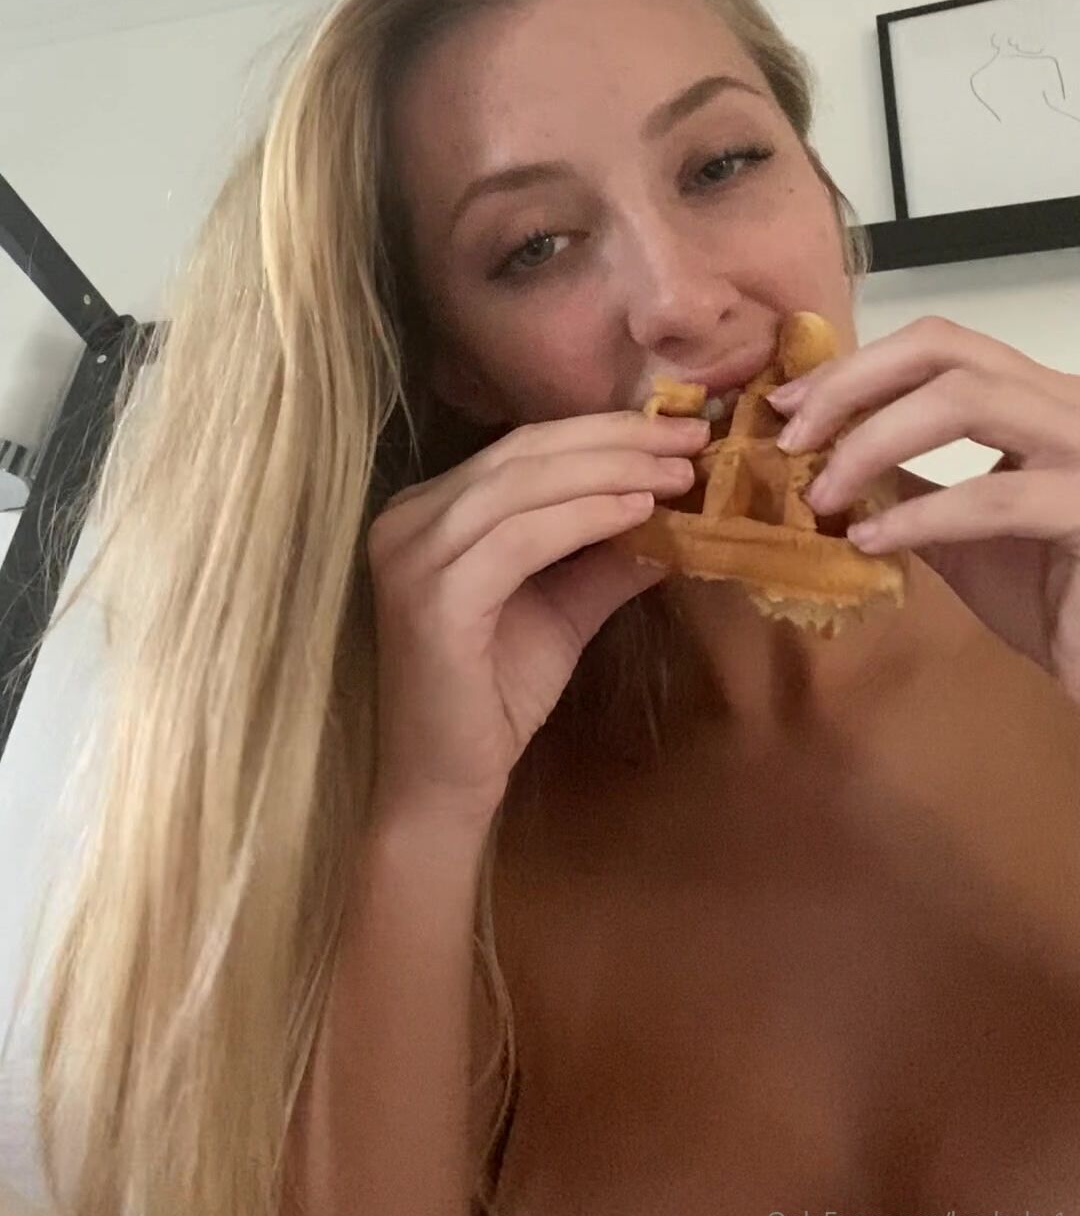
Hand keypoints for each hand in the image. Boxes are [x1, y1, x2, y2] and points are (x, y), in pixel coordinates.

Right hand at [367, 409, 708, 829]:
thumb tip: (678, 511)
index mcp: (430, 509)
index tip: (680, 430)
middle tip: (690, 438)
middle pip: (524, 452)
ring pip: (524, 485)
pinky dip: (584, 518)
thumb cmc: (495, 697)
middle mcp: (408, 518)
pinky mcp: (432, 596)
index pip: (524, 447)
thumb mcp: (564, 607)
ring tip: (677, 475)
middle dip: (616, 439)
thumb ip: (606, 556)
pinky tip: (637, 513)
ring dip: (611, 472)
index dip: (604, 431)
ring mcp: (413, 554)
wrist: (444, 785)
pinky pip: (520, 538)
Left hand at [768, 317, 1079, 699]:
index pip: (939, 347)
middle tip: (792, 438)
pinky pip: (991, 498)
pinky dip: (919, 516)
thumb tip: (828, 459)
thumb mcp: (964, 532)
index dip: (856, 367)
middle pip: (946, 352)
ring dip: (873, 441)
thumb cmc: (1053, 600)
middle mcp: (1068, 406)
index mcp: (1037, 401)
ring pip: (966, 401)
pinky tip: (872, 543)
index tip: (789, 404)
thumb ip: (910, 486)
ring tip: (822, 494)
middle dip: (853, 386)